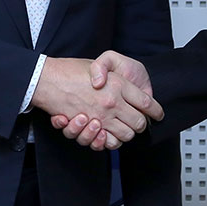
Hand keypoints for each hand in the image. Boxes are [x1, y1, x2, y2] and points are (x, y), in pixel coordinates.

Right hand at [30, 57, 161, 148]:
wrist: (49, 80)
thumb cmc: (73, 70)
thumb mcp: (100, 62)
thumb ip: (115, 71)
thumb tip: (127, 86)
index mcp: (119, 85)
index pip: (147, 102)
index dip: (156, 110)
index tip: (158, 113)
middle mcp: (112, 103)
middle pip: (139, 123)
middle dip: (141, 124)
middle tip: (137, 120)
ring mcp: (101, 117)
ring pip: (125, 136)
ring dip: (125, 133)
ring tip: (121, 126)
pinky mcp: (89, 128)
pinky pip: (107, 143)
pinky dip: (108, 141)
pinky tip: (106, 133)